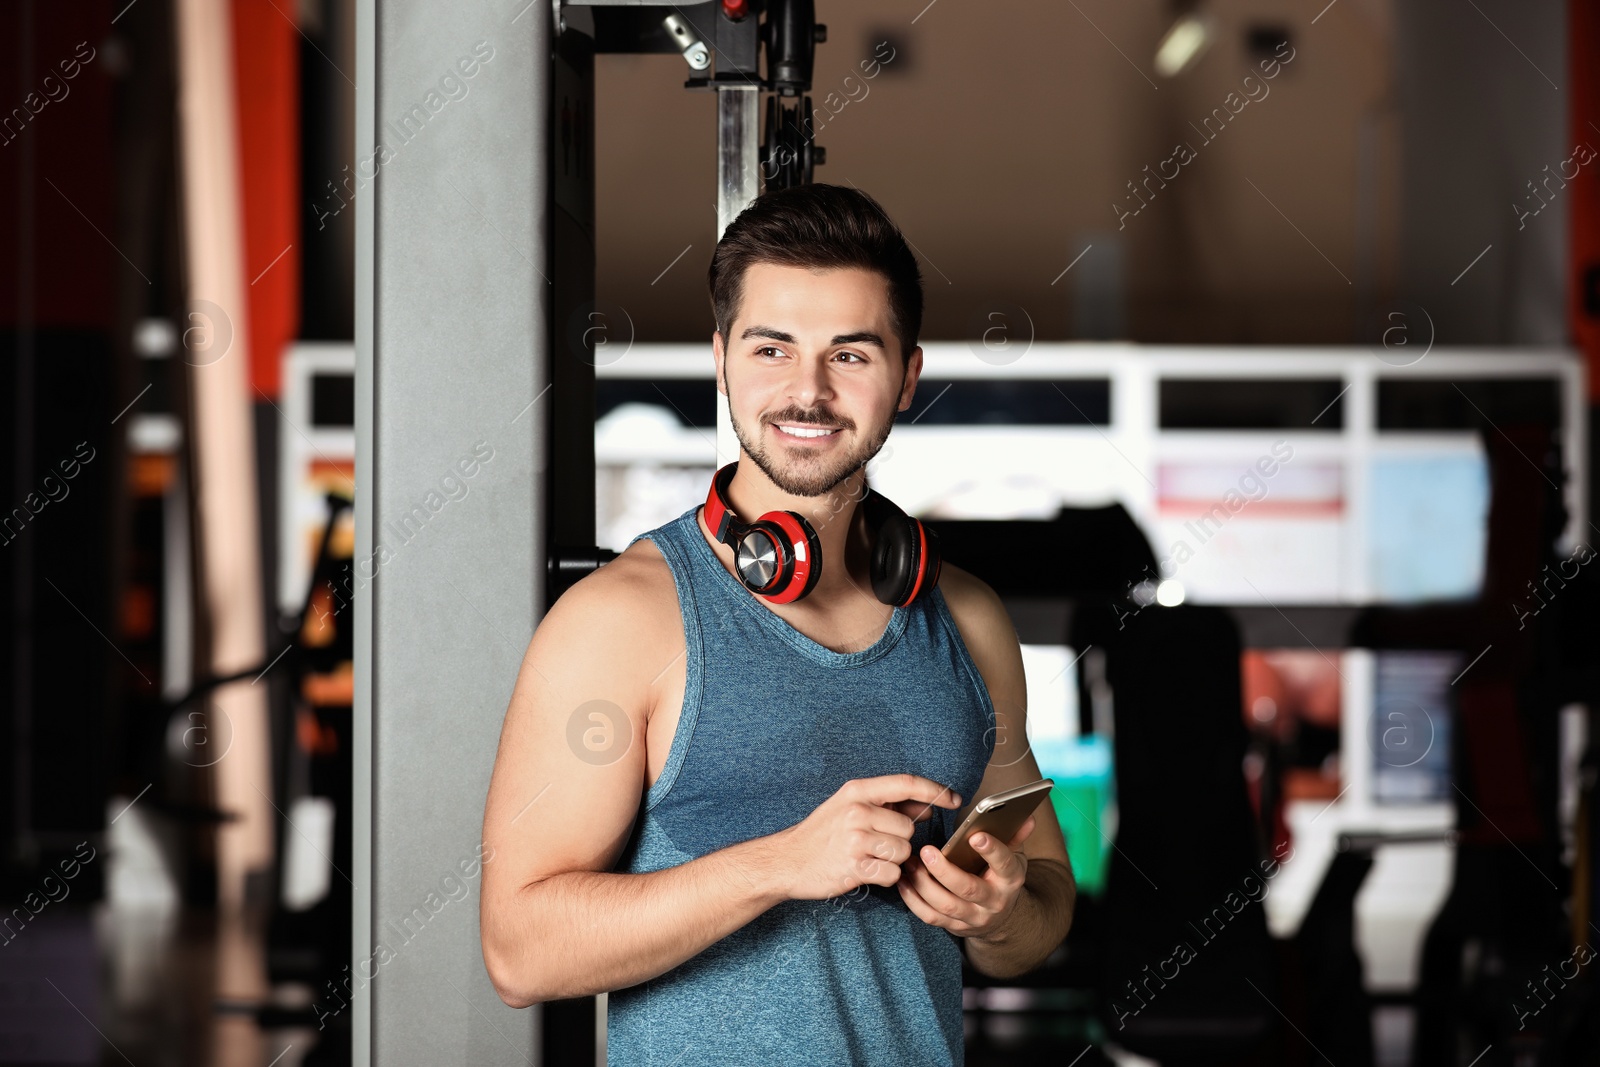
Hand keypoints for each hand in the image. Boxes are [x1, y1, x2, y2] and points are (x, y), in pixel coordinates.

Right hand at [774, 775, 962, 900]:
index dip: (934, 790)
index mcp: (858, 791)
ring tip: (869, 858)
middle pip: (908, 828)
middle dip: (900, 841)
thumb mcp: (850, 807)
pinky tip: (865, 872)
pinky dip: (884, 878)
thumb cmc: (822, 834)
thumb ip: (889, 805)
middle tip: (876, 845)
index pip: (906, 783)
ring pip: (903, 852)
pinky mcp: (854, 866)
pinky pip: (892, 874)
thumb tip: (927, 807)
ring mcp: (855, 839)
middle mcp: (857, 811)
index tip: (954, 799)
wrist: (787, 860)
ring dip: (893, 861)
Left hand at [896, 814, 1036, 941]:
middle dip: (945, 871)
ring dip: (924, 885)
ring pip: (946, 905)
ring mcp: (973, 917)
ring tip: (910, 864)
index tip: (976, 836)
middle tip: (926, 851)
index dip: (992, 850)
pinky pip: (931, 917)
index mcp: (1010, 879)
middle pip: (968, 888)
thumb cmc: (1000, 876)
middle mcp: (993, 901)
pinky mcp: (954, 927)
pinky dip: (913, 901)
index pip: (1004, 864)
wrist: (1000, 917)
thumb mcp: (1012, 856)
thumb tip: (1027, 816)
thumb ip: (1014, 836)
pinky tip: (903, 882)